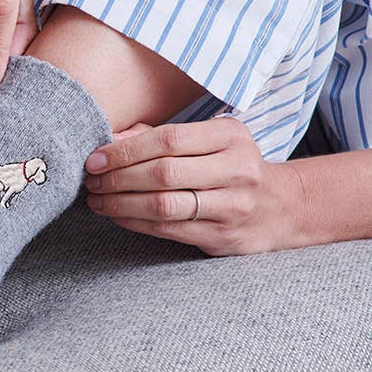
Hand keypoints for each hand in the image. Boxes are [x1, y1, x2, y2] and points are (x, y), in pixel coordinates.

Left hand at [82, 117, 306, 255]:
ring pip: (164, 205)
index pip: (168, 139)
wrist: (281, 207)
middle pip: (163, 173)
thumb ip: (159, 136)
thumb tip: (109, 140)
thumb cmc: (228, 165)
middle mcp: (237, 169)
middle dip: (118, 177)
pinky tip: (117, 215)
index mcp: (230, 135)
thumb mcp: (208, 140)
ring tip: (97, 200)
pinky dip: (135, 222)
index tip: (95, 158)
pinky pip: (168, 230)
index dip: (125, 150)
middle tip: (91, 180)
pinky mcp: (224, 236)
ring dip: (121, 204)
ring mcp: (234, 206)